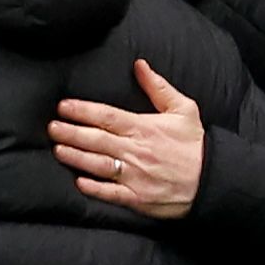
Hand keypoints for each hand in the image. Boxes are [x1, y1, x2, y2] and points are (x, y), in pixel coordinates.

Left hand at [48, 59, 204, 218]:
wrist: (213, 180)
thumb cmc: (196, 145)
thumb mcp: (183, 109)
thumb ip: (158, 87)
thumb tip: (139, 65)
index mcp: (144, 128)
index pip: (106, 116)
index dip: (82, 111)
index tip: (63, 107)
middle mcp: (136, 151)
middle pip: (96, 139)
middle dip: (70, 132)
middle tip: (51, 127)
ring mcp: (135, 176)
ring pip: (98, 165)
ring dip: (76, 157)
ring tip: (58, 150)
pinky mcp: (138, 198)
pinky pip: (111, 193)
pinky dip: (93, 188)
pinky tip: (78, 181)